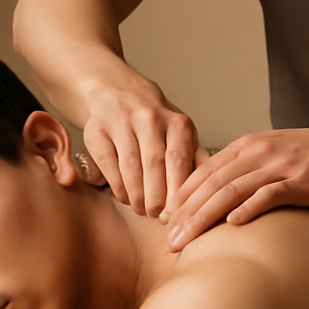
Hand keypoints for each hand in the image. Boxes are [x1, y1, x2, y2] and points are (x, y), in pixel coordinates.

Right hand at [80, 76, 204, 216]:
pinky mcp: (97, 131)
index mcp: (176, 122)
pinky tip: (126, 197)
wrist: (119, 92)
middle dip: (156, 197)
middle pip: (154, 166)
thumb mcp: (181, 134)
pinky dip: (119, 186)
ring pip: (131, 167)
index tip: (177, 214)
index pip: (179, 162)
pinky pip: (110, 165)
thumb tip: (212, 189)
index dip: (177, 192)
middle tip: (157, 216)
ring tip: (142, 210)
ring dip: (137, 195)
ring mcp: (121, 123)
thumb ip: (195, 158)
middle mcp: (149, 118)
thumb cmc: (158, 123)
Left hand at [161, 118, 308, 250]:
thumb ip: (243, 169)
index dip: (182, 197)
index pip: (205, 172)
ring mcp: (280, 166)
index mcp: (247, 146)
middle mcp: (259, 152)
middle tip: (169, 241)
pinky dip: (250, 207)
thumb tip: (213, 197)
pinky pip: (271, 193)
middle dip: (186, 213)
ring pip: (233, 189)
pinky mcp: (302, 181)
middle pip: (213, 183)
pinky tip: (233, 223)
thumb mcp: (270, 154)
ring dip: (206, 216)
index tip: (163, 222)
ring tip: (188, 239)